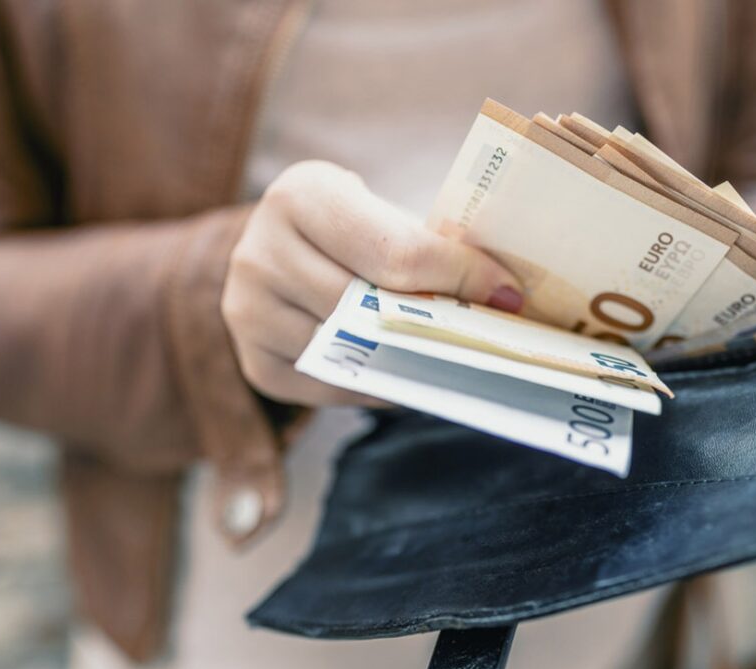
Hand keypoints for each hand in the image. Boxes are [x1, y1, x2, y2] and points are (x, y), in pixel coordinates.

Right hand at [222, 160, 523, 406]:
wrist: (283, 253)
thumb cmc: (354, 232)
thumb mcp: (381, 212)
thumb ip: (429, 244)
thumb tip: (505, 295)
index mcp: (301, 195)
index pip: (394, 250)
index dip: (458, 275)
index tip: (507, 294)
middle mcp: (259, 251)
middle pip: (369, 307)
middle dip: (439, 322)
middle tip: (492, 335)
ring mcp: (248, 311)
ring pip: (351, 351)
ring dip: (410, 359)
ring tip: (455, 355)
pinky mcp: (256, 362)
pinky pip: (332, 386)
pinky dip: (376, 384)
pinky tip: (405, 372)